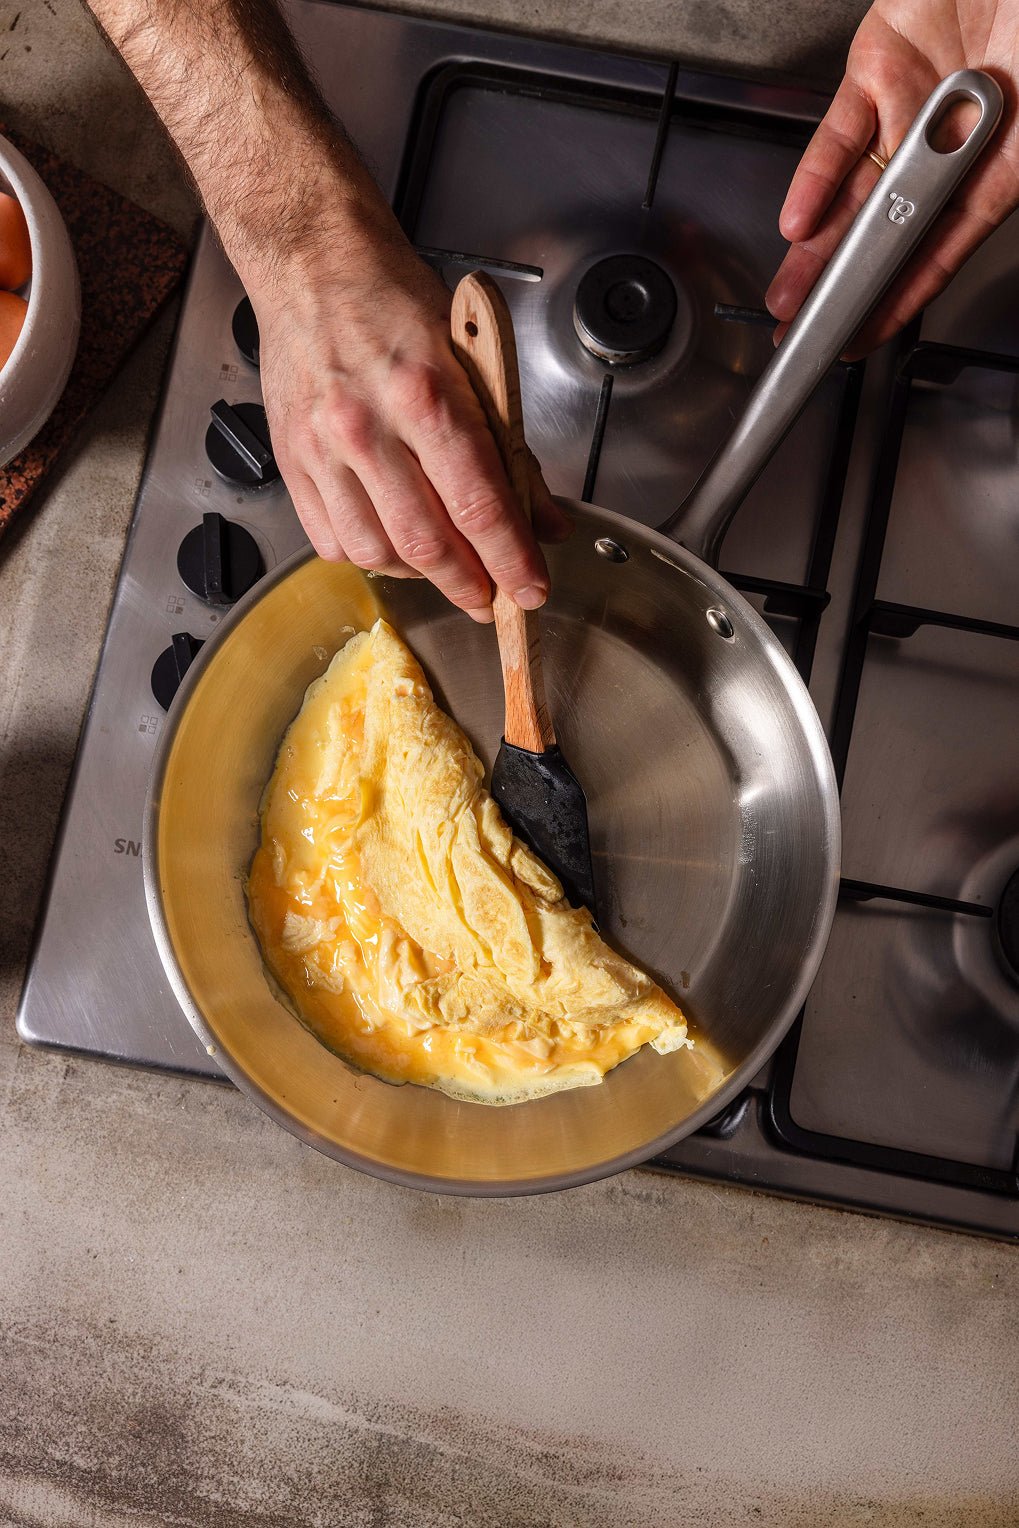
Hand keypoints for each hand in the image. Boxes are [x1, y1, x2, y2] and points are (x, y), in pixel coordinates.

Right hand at [252, 195, 570, 622]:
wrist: (310, 263)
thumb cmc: (391, 298)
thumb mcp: (471, 358)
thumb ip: (507, 444)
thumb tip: (540, 516)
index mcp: (426, 394)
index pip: (479, 504)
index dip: (510, 561)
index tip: (530, 590)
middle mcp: (368, 426)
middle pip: (428, 542)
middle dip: (469, 584)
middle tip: (490, 598)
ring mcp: (323, 448)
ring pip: (378, 551)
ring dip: (420, 575)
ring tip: (445, 569)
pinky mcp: (292, 460)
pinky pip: (332, 538)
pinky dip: (370, 556)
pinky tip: (393, 546)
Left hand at [766, 0, 1018, 354]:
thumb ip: (1001, 181)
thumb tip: (964, 224)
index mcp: (1002, 165)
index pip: (942, 250)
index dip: (900, 299)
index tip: (862, 338)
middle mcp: (953, 140)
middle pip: (886, 227)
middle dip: (840, 283)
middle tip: (803, 327)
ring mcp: (913, 102)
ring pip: (854, 189)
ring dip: (816, 247)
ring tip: (787, 294)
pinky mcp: (879, 63)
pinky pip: (838, 131)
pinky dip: (816, 177)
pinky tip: (800, 222)